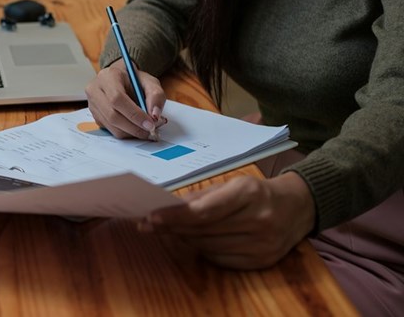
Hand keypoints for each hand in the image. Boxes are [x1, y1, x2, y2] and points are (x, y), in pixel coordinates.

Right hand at [85, 58, 166, 139]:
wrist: (121, 79)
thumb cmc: (134, 80)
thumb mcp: (150, 82)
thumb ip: (156, 96)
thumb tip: (154, 116)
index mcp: (108, 76)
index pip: (117, 99)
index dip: (134, 114)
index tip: (150, 124)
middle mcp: (95, 90)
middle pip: (112, 115)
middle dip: (133, 127)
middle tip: (150, 131)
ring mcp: (92, 104)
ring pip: (111, 125)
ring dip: (130, 132)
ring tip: (145, 130)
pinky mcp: (94, 115)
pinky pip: (109, 129)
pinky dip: (125, 132)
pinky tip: (135, 127)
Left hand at [142, 172, 315, 268]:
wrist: (299, 207)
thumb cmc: (258, 192)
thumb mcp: (233, 184)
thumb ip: (202, 196)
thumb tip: (168, 207)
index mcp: (249, 193)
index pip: (204, 211)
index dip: (175, 216)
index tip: (151, 217)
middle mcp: (258, 220)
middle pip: (203, 230)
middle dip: (172, 228)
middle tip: (147, 224)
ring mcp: (262, 244)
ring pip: (208, 247)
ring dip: (184, 239)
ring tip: (167, 230)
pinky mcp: (262, 261)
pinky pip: (221, 259)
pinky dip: (203, 250)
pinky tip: (194, 240)